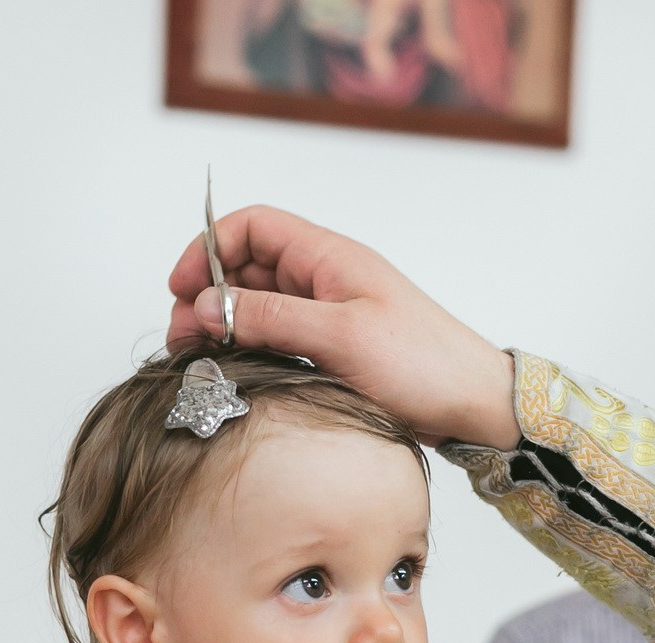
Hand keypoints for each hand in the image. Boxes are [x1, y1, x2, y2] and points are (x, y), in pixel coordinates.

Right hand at [166, 204, 519, 447]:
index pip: (252, 226)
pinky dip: (249, 347)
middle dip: (207, 295)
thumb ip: (269, 316)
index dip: (209, 249)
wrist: (474, 403)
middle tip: (182, 339)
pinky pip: (277, 336)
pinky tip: (235, 371)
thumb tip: (204, 306)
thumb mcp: (339, 336)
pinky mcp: (331, 348)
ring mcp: (327, 313)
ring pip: (258, 304)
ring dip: (223, 325)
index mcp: (329, 257)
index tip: (180, 288)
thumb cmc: (423, 364)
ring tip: (199, 359)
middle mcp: (324, 278)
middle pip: (246, 266)